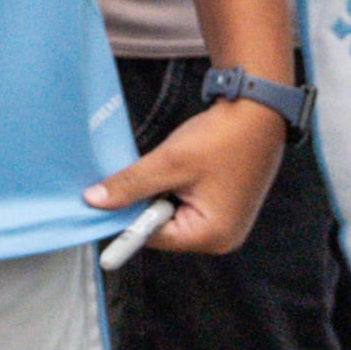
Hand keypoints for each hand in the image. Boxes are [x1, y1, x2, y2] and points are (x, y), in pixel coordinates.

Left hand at [89, 90, 286, 258]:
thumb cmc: (220, 139)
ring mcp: (223, 223)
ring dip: (156, 193)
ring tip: (160, 168)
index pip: (151, 237)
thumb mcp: (168, 163)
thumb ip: (130, 186)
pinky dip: (170, 187)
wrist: (258, 112)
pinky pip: (183, 204)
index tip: (97, 201)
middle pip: (161, 228)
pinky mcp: (221, 206)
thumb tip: (92, 202)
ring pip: (169, 214)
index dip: (122, 217)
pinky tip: (172, 168)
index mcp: (212, 236)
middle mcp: (221, 238)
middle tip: (130, 176)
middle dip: (141, 203)